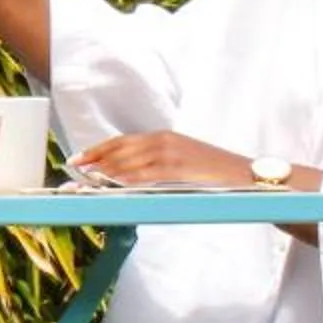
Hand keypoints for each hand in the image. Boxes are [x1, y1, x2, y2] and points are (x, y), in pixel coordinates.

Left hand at [65, 131, 251, 187]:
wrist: (249, 178)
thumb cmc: (215, 175)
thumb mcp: (182, 164)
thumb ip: (157, 167)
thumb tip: (129, 179)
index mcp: (163, 138)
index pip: (122, 142)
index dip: (98, 150)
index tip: (78, 159)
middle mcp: (164, 141)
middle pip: (120, 149)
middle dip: (94, 160)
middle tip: (72, 170)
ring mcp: (172, 153)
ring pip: (129, 161)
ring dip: (103, 171)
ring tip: (84, 180)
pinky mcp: (179, 169)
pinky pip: (146, 174)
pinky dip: (125, 179)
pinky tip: (111, 185)